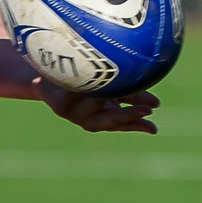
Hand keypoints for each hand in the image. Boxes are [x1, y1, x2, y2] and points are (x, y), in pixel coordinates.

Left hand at [39, 78, 160, 132]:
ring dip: (107, 94)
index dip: (138, 124)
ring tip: (119, 84)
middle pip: (111, 121)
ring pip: (95, 104)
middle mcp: (89, 119)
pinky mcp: (59, 107)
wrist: (44, 75)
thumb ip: (131, 95)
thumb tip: (157, 105)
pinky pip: (75, 93)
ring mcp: (73, 114)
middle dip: (129, 116)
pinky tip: (92, 75)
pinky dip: (84, 85)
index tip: (153, 127)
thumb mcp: (109, 87)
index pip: (124, 124)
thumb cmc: (82, 79)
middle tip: (147, 110)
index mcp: (103, 116)